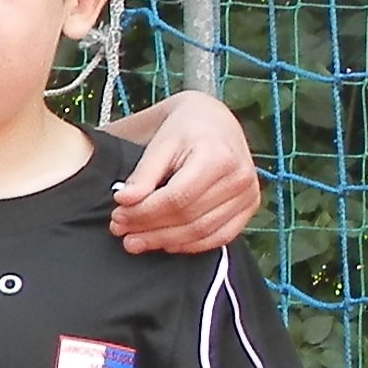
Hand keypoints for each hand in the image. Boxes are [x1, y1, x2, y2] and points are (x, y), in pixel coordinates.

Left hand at [107, 94, 259, 254]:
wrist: (215, 122)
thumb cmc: (184, 131)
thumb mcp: (160, 144)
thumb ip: (143, 174)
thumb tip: (124, 201)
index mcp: (218, 157)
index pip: (177, 198)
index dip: (144, 212)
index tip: (117, 216)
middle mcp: (240, 177)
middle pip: (189, 218)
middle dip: (150, 230)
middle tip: (121, 233)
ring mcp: (249, 194)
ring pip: (203, 232)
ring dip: (166, 241)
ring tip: (137, 241)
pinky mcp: (251, 207)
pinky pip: (222, 237)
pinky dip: (192, 245)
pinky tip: (166, 244)